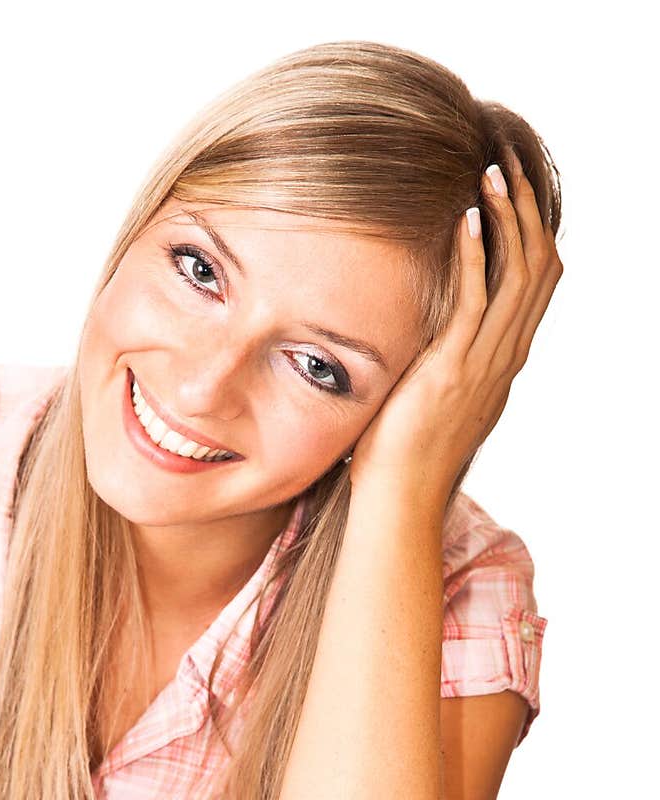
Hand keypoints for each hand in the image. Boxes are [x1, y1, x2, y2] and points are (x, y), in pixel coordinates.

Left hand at [347, 150, 563, 514]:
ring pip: (516, 277)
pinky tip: (467, 219)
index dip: (533, 230)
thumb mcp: (437, 393)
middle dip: (527, 210)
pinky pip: (475, 302)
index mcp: (504, 359)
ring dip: (507, 219)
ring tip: (492, 174)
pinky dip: (476, 256)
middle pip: (538, 267)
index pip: (538, 282)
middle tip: (509, 162)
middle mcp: (504, 356)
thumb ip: (445, 357)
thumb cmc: (405, 451)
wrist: (401, 497)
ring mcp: (484, 363)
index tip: (516, 189)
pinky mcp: (453, 370)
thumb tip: (428, 330)